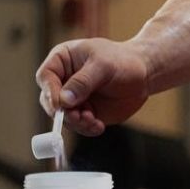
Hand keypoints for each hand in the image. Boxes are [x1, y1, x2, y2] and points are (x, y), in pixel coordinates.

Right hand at [34, 38, 150, 136]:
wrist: (144, 74)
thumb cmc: (123, 61)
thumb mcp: (103, 65)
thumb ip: (83, 81)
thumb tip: (64, 100)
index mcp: (62, 60)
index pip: (45, 76)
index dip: (49, 91)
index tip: (60, 104)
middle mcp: (63, 80)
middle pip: (50, 100)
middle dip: (63, 112)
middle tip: (79, 117)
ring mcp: (73, 98)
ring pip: (63, 116)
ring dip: (76, 122)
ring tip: (93, 120)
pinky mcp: (84, 112)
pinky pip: (78, 125)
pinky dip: (86, 128)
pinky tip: (98, 126)